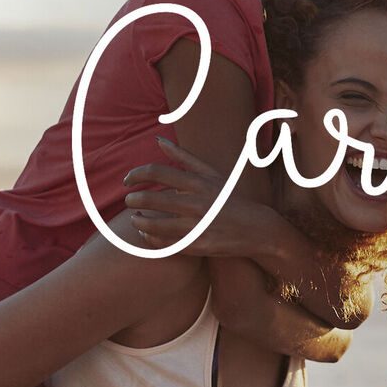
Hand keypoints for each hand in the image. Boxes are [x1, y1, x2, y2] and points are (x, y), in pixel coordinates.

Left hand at [124, 139, 271, 256]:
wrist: (258, 228)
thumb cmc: (231, 198)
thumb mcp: (211, 174)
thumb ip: (183, 157)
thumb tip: (158, 140)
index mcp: (198, 182)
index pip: (157, 172)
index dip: (136, 175)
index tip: (128, 180)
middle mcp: (197, 203)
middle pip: (151, 198)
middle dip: (133, 200)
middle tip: (129, 200)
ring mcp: (197, 226)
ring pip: (153, 225)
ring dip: (137, 221)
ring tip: (135, 219)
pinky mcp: (197, 246)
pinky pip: (164, 244)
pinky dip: (149, 239)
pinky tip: (146, 234)